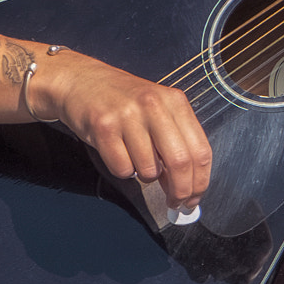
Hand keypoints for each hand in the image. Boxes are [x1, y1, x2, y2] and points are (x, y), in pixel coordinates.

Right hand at [35, 52, 211, 208]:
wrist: (82, 81)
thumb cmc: (124, 101)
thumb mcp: (158, 111)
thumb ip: (176, 142)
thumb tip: (188, 185)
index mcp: (175, 102)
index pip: (200, 150)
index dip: (200, 181)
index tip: (194, 198)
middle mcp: (155, 106)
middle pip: (180, 163)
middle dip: (179, 191)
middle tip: (174, 201)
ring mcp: (128, 116)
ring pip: (149, 170)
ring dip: (145, 176)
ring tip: (135, 156)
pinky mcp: (103, 127)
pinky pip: (122, 169)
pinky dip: (123, 170)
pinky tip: (117, 151)